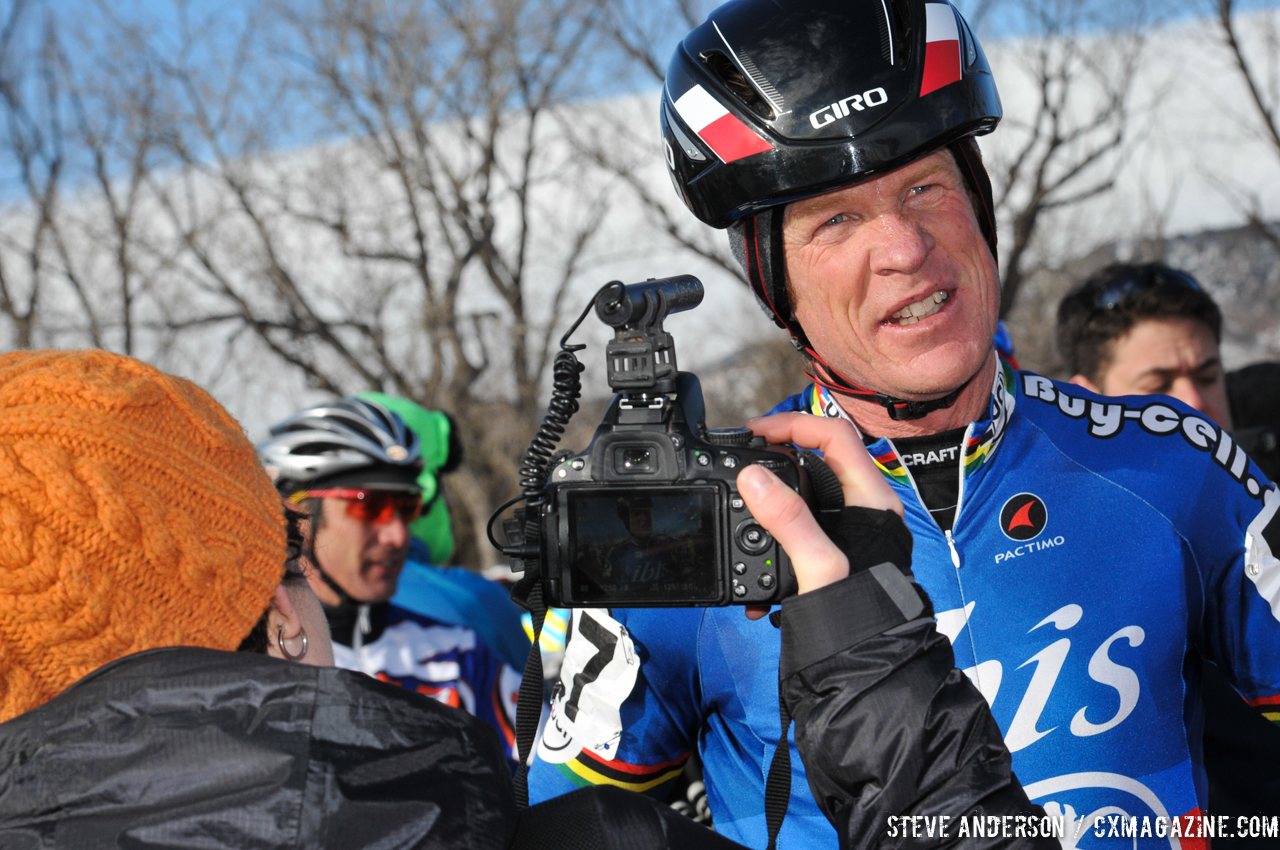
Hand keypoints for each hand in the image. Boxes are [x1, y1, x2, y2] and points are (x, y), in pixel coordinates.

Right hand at [736, 413, 901, 615]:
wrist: (865, 672)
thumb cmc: (860, 619)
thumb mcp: (819, 567)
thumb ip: (788, 520)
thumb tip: (753, 478)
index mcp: (872, 502)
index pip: (836, 436)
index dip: (795, 425)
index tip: (756, 433)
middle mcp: (861, 512)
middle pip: (814, 462)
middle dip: (773, 463)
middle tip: (740, 464)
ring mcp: (845, 535)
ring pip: (801, 500)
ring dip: (768, 509)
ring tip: (739, 518)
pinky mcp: (829, 558)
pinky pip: (795, 536)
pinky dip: (769, 547)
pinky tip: (754, 579)